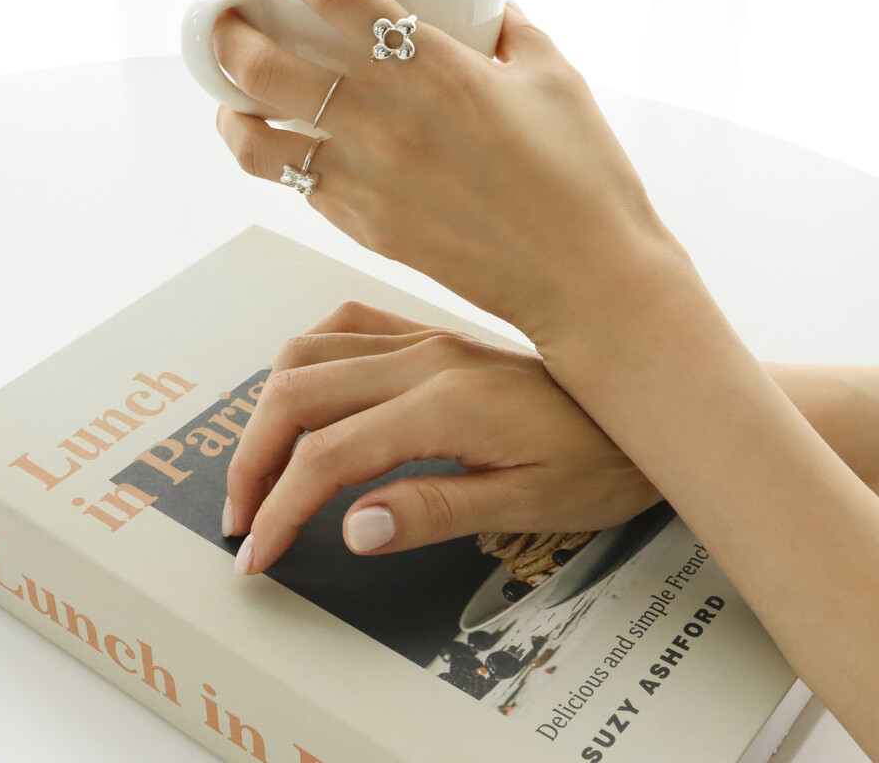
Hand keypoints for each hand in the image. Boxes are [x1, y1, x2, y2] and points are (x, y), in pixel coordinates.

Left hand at [214, 0, 681, 356]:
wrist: (584, 276)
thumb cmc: (582, 175)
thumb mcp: (555, 79)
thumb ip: (514, 31)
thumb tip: (492, 9)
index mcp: (433, 68)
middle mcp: (384, 121)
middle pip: (261, 66)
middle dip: (223, 31)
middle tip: (224, 17)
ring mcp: (366, 182)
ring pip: (254, 142)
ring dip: (229, 110)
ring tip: (233, 97)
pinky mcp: (365, 229)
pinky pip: (298, 189)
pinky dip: (283, 161)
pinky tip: (295, 150)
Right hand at [224, 302, 659, 574]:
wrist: (639, 406)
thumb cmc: (598, 462)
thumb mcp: (528, 504)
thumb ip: (435, 510)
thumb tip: (354, 527)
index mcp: (444, 405)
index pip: (329, 456)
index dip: (281, 509)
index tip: (258, 555)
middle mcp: (423, 359)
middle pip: (298, 394)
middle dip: (252, 459)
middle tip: (241, 517)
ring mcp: (424, 339)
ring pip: (308, 352)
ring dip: (267, 409)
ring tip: (258, 465)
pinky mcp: (430, 334)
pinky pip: (345, 324)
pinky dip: (305, 357)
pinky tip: (301, 391)